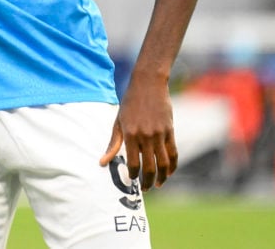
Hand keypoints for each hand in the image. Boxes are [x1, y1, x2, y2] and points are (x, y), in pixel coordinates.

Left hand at [99, 77, 177, 191]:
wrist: (148, 85)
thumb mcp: (118, 122)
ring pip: (164, 163)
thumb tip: (102, 162)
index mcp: (130, 134)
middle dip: (148, 182)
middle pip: (150, 167)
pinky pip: (173, 153)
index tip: (132, 181)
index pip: (133, 163)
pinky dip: (172, 165)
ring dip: (162, 177)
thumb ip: (113, 144)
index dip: (133, 175)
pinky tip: (169, 172)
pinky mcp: (170, 131)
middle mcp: (145, 136)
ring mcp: (159, 134)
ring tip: (158, 184)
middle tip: (145, 189)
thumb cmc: (130, 103)